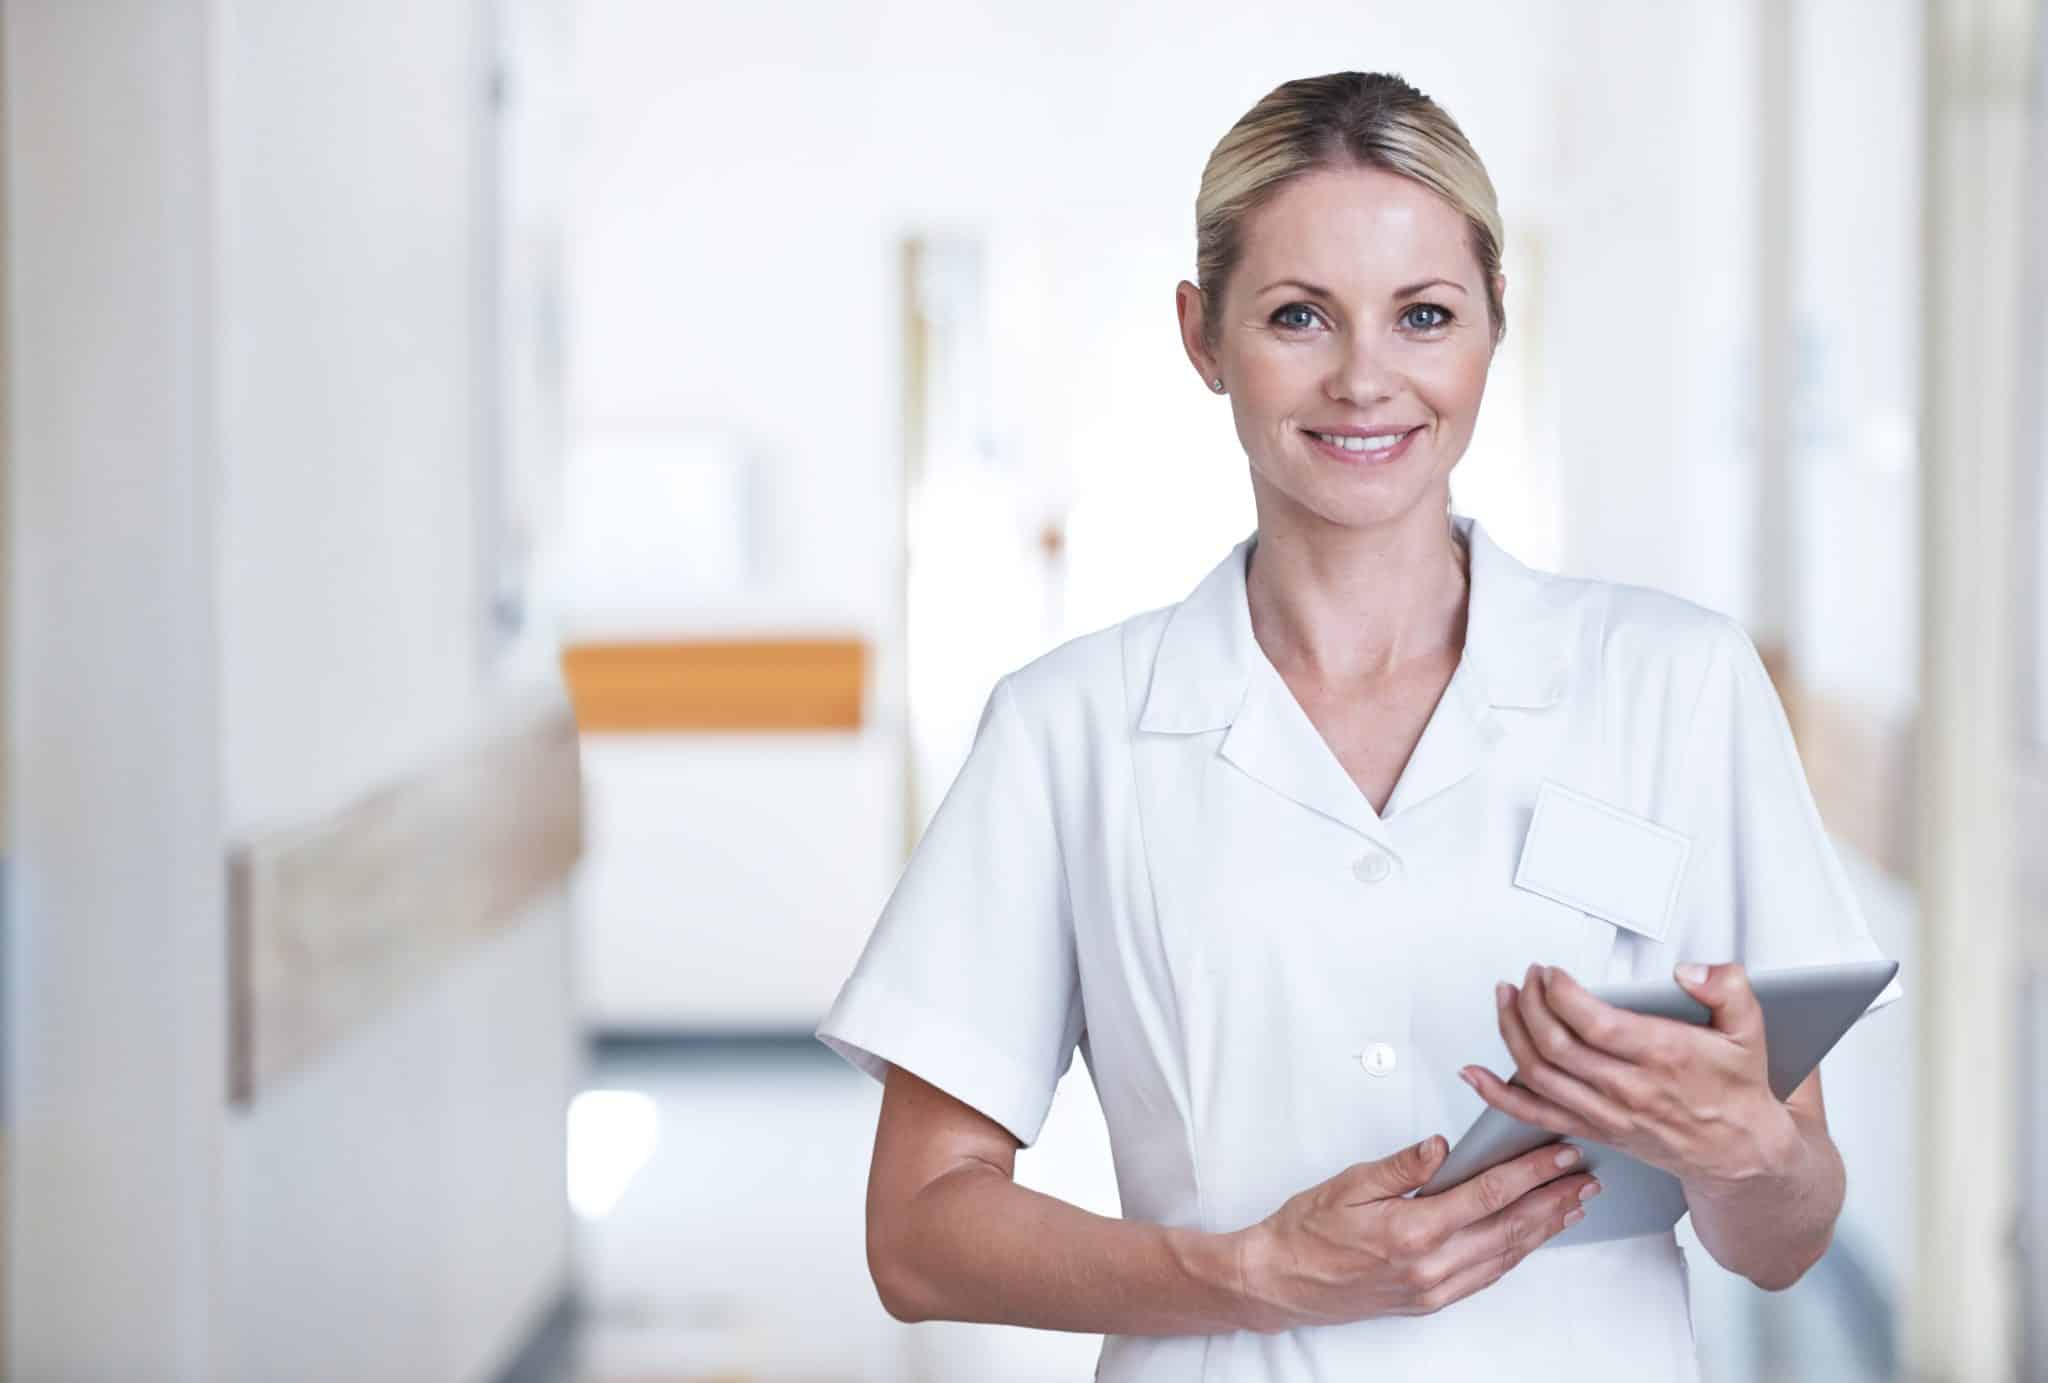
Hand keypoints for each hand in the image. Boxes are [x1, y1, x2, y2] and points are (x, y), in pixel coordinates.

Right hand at [1233, 1133, 1600, 1330]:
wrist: (1280, 1281)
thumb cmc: (1307, 1231)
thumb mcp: (1349, 1183)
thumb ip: (1401, 1165)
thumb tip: (1442, 1147)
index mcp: (1411, 1231)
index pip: (1487, 1196)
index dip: (1529, 1173)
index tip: (1558, 1155)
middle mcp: (1429, 1267)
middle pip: (1507, 1228)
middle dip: (1552, 1200)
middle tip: (1585, 1177)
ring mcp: (1432, 1289)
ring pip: (1503, 1256)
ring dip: (1542, 1228)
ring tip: (1571, 1204)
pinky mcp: (1429, 1300)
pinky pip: (1485, 1275)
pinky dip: (1515, 1253)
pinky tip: (1529, 1237)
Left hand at [1459, 962, 1801, 1191]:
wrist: (1740, 1154)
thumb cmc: (1737, 1090)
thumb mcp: (1749, 1030)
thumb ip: (1727, 989)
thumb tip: (1691, 971)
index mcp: (1664, 1057)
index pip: (1594, 1023)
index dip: (1561, 993)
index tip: (1552, 972)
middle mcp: (1629, 1089)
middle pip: (1557, 1045)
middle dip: (1530, 1003)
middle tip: (1528, 977)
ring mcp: (1607, 1113)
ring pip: (1539, 1074)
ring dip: (1511, 1032)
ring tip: (1506, 999)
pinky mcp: (1595, 1129)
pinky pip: (1535, 1114)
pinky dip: (1498, 1095)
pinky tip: (1475, 1074)